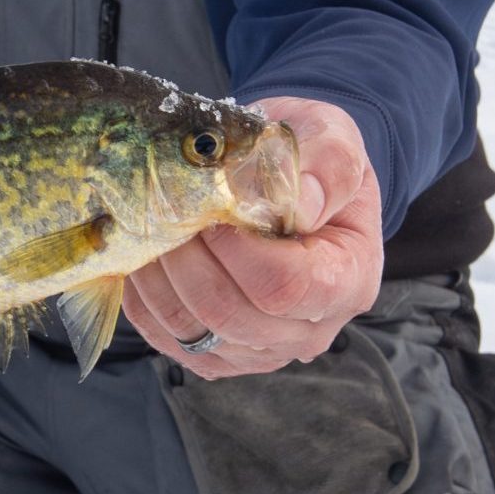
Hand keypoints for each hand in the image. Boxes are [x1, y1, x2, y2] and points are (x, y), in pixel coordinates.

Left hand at [121, 97, 383, 377]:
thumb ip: (325, 165)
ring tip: (154, 227)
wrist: (285, 178)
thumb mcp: (331, 138)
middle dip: (188, 259)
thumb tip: (298, 202)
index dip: (238, 249)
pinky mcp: (219, 356)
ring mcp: (263, 350)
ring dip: (160, 276)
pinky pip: (167, 338)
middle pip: (232, 313)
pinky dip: (145, 298)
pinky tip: (149, 255)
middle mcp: (311, 329)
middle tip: (168, 211)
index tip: (213, 208)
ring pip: (193, 328)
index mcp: (349, 280)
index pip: (287, 285)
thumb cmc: (309, 157)